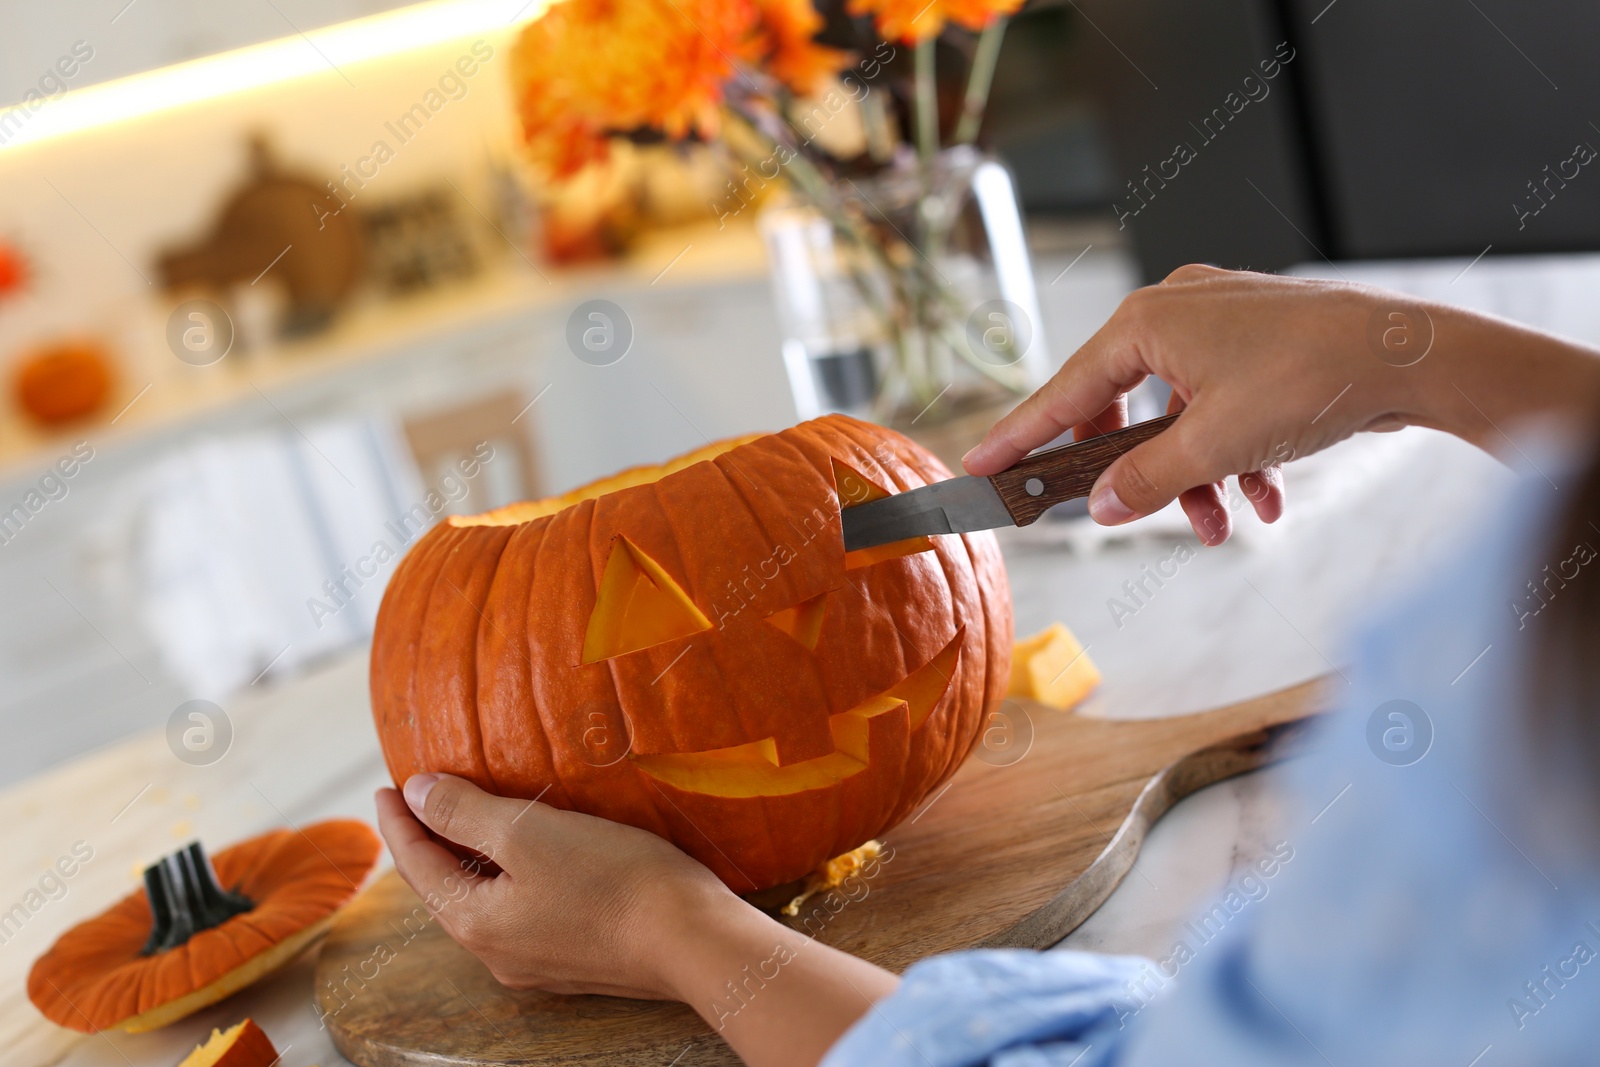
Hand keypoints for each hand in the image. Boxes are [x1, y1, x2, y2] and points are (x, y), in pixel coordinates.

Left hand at [376, 774, 898, 1066]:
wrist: (694, 941)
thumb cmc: (613, 880)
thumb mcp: (529, 833)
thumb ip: (466, 813)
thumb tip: (416, 795)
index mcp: (475, 921)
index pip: (417, 865)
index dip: (400, 821)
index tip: (387, 786)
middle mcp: (497, 952)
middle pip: (447, 889)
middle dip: (430, 844)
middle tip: (421, 802)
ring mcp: (537, 962)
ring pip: (486, 903)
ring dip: (471, 862)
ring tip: (471, 825)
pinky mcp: (576, 960)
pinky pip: (523, 913)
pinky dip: (509, 879)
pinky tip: (532, 861)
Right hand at [964, 265, 1599, 543]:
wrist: (1412, 359)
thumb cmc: (1312, 379)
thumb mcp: (1214, 446)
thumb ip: (1144, 480)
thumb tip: (1099, 506)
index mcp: (1146, 323)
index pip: (1063, 390)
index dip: (1020, 436)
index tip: (978, 467)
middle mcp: (1175, 312)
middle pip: (1120, 403)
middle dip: (1136, 472)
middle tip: (1127, 513)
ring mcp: (1219, 323)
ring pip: (1177, 413)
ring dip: (1194, 476)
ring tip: (1223, 523)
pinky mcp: (1257, 342)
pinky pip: (1221, 405)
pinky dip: (1233, 455)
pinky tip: (1263, 499)